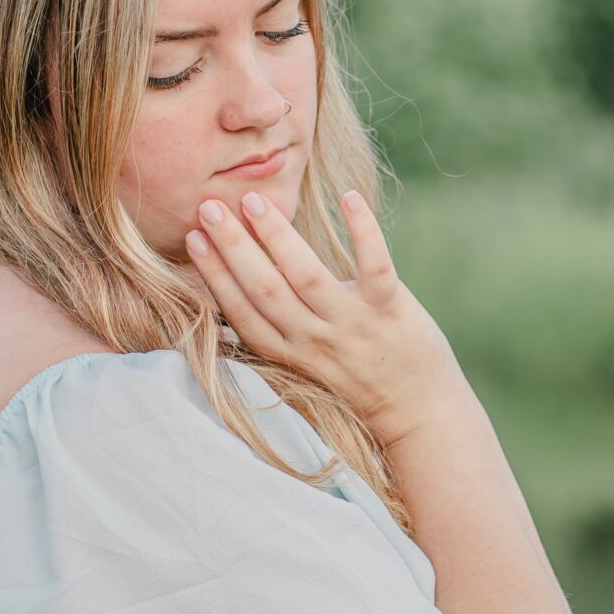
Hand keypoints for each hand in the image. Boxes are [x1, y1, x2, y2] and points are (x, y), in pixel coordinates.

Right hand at [185, 185, 456, 447]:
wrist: (420, 416)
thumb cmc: (361, 383)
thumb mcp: (309, 363)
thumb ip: (282, 328)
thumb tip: (243, 287)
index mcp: (291, 353)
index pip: (242, 312)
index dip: (214, 275)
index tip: (193, 239)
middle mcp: (315, 341)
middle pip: (264, 289)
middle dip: (233, 247)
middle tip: (209, 207)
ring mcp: (353, 326)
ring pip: (307, 276)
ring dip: (277, 236)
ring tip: (254, 200)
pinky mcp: (391, 311)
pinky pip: (374, 266)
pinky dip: (363, 230)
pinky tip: (349, 197)